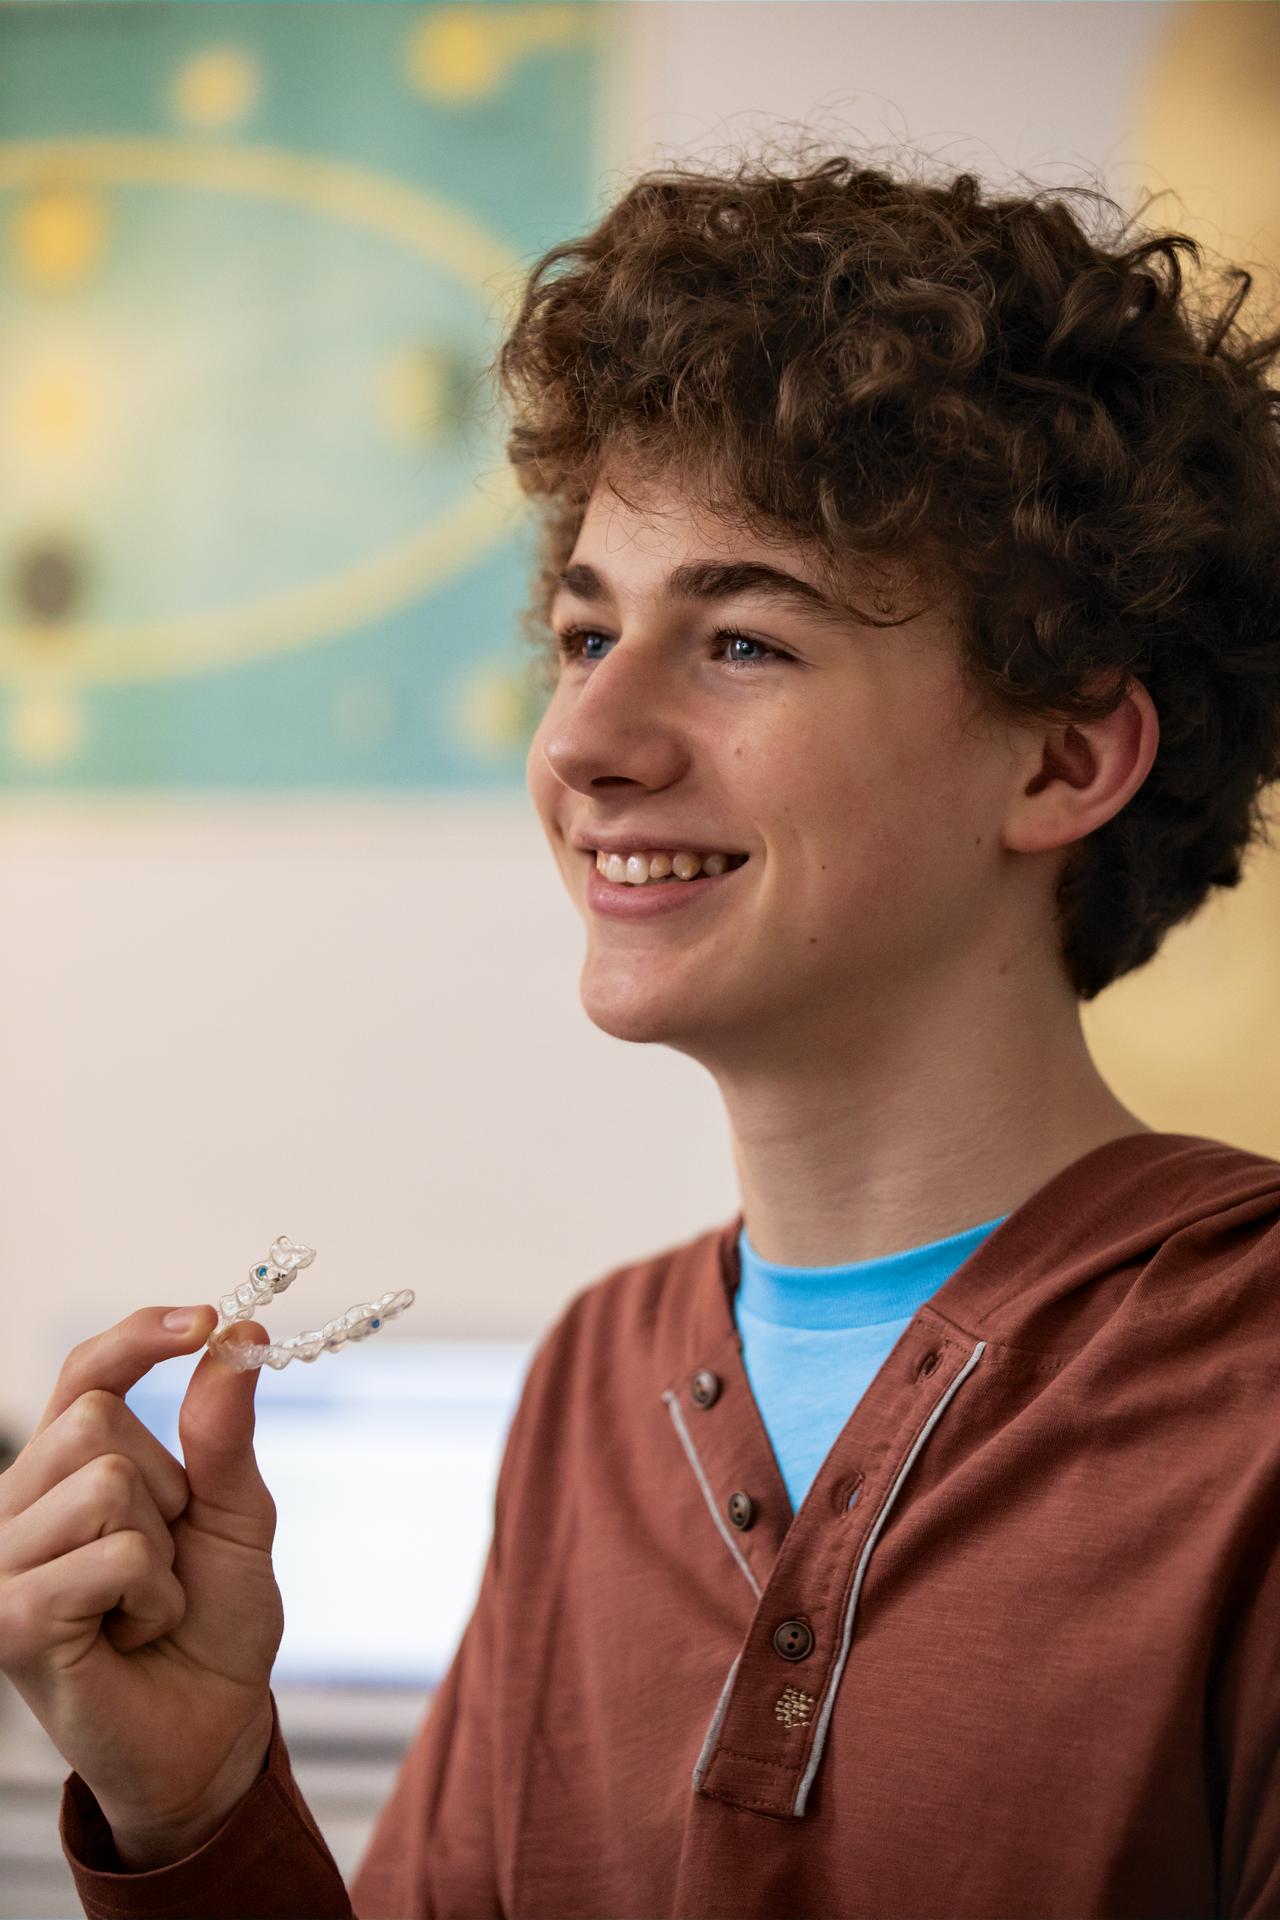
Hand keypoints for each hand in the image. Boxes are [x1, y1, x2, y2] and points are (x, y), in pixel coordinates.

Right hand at [0, 1304, 282, 1858]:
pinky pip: (114, 1555)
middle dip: (167, 1485)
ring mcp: (3, 1563)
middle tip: (165, 1554)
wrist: (211, 1729)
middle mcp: (15, 1506)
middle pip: (98, 1421)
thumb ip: (223, 1430)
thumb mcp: (233, 1512)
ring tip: (146, 1602)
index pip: (85, 1374)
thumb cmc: (211, 1621)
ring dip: (162, 1550)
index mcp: (61, 1470)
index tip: (207, 1318)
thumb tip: (238, 1334)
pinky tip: (132, 1635)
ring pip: (106, 1483)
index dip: (139, 1336)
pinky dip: (153, 1596)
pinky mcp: (11, 1621)